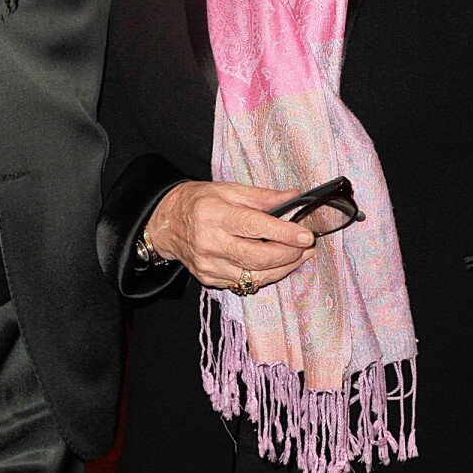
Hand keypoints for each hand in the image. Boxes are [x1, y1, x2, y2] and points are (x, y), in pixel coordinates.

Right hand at [144, 181, 313, 291]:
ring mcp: (208, 265)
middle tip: (306, 246)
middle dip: (289, 254)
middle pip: (257, 258)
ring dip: (284, 268)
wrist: (166, 223)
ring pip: (255, 276)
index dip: (283, 233)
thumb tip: (295, 198)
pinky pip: (246, 283)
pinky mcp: (209, 279)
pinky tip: (278, 264)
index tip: (306, 235)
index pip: (254, 227)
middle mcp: (209, 242)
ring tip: (299, 256)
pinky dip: (266, 274)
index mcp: (213, 214)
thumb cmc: (199, 201)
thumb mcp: (228, 189)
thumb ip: (263, 196)